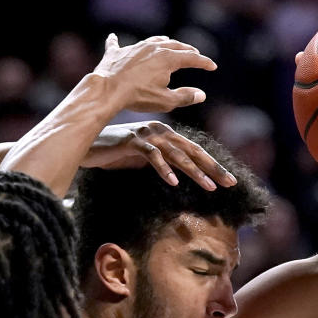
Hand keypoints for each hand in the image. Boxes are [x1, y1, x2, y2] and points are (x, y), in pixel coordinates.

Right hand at [82, 121, 236, 189]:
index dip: (213, 165)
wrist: (86, 144)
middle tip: (230, 183)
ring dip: (194, 171)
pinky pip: (152, 156)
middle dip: (213, 167)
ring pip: (177, 153)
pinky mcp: (133, 141)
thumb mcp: (142, 159)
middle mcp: (160, 131)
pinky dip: (163, 169)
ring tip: (209, 187)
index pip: (194, 151)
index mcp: (165, 135)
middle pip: (192, 150)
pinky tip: (174, 183)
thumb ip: (160, 161)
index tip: (230, 181)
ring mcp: (147, 135)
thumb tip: (177, 174)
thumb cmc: (114, 153)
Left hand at [94, 34, 215, 111]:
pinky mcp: (116, 53)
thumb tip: (201, 95)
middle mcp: (153, 48)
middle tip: (194, 54)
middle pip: (175, 45)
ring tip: (169, 43)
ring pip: (152, 41)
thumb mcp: (166, 101)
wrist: (108, 90)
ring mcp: (134, 48)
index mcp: (168, 58)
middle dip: (187, 50)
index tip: (212, 66)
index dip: (204, 63)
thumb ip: (185, 97)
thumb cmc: (138, 96)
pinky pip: (116, 44)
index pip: (191, 58)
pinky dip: (116, 41)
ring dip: (163, 42)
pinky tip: (113, 37)